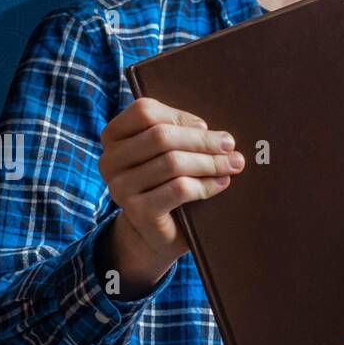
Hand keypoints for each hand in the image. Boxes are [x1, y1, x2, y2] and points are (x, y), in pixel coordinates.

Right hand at [96, 98, 243, 297]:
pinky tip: (222, 183)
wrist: (156, 233)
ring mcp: (120, 188)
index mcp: (113, 137)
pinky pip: (179, 189)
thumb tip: (210, 130)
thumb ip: (178, 134)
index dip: (180, 116)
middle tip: (230, 145)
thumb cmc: (165, 184)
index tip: (206, 126)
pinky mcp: (138, 211)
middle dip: (202, 140)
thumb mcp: (167, 153)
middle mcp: (109, 161)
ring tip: (233, 164)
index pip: (144, 112)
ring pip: (172, 163)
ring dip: (210, 162)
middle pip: (161, 137)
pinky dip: (206, 185)